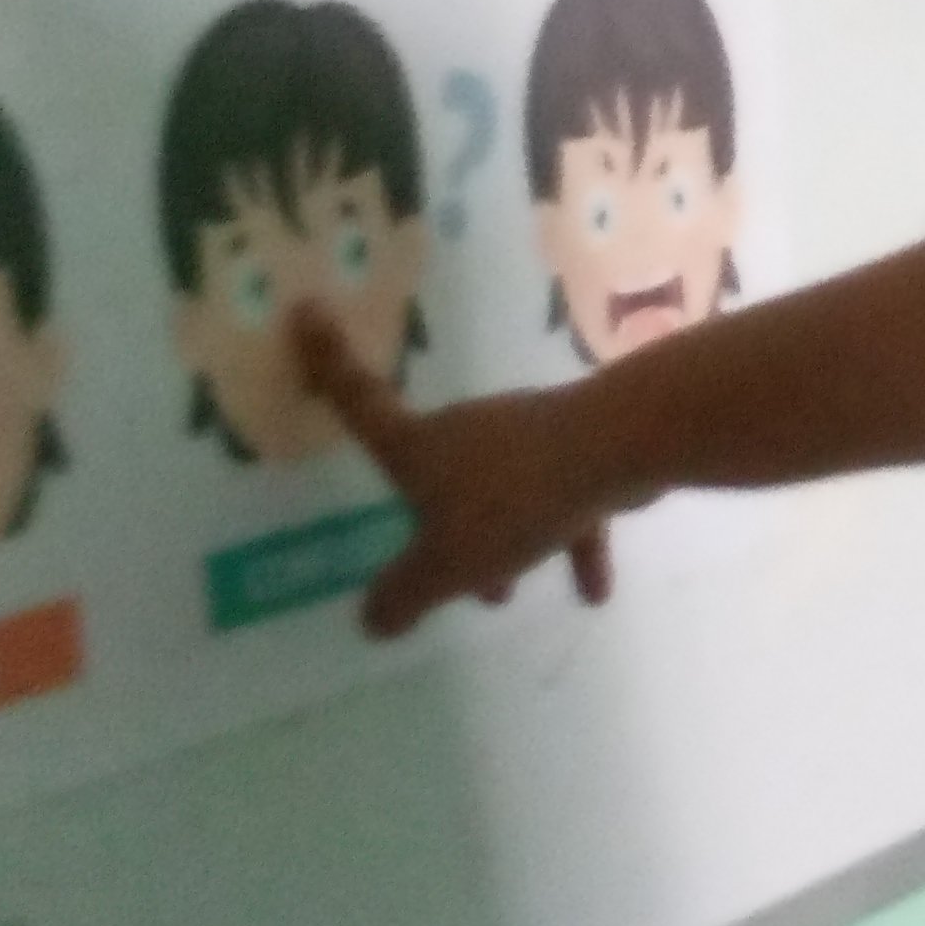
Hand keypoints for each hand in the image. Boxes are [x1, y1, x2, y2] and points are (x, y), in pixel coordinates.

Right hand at [290, 304, 624, 636]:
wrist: (618, 447)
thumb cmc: (515, 500)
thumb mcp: (448, 563)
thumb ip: (405, 594)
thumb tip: (370, 619)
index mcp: (420, 445)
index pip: (360, 401)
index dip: (327, 361)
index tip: (305, 306)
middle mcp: (468, 428)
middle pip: (433, 467)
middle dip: (431, 518)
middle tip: (431, 566)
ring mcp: (526, 434)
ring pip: (500, 491)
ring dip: (500, 540)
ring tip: (505, 594)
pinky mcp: (577, 449)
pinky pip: (564, 503)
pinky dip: (573, 542)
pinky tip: (594, 592)